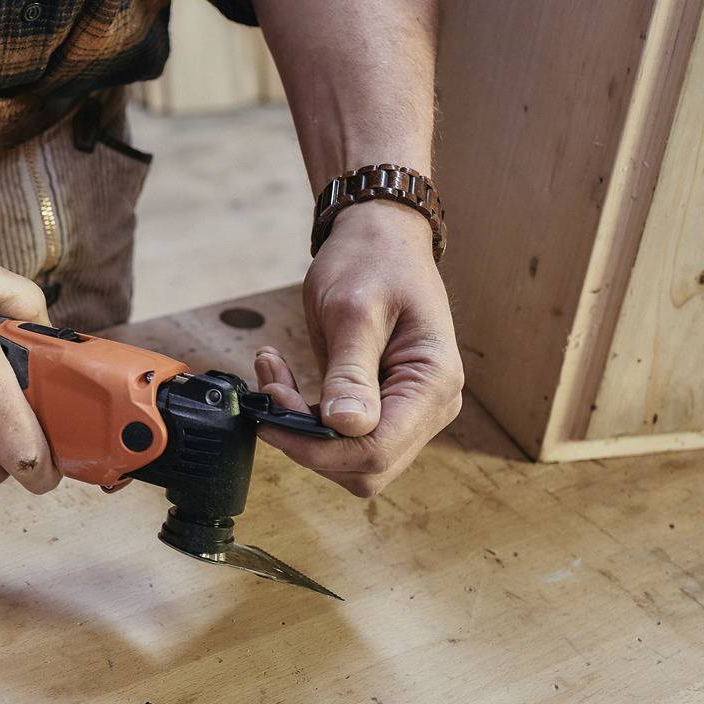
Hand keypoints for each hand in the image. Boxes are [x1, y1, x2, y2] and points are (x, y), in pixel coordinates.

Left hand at [254, 202, 462, 496]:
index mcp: (433, 383)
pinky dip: (302, 417)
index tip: (273, 414)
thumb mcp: (354, 310)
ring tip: (272, 374)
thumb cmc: (373, 262)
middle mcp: (427, 406)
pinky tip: (281, 378)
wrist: (380, 237)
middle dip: (307, 440)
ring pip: (347, 459)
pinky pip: (339, 436)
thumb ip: (351, 371)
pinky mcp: (379, 406)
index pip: (377, 450)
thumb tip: (346, 428)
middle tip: (270, 390)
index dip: (319, 448)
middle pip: (364, 465)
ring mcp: (405, 410)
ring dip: (300, 428)